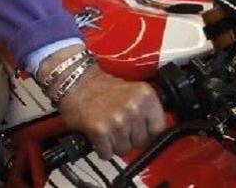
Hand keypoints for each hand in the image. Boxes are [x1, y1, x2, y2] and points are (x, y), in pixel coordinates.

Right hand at [45, 51, 165, 159]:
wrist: (76, 82)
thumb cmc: (102, 88)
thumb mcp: (133, 91)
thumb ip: (146, 110)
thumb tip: (154, 133)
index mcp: (146, 96)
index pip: (159, 128)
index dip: (149, 134)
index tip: (143, 134)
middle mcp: (134, 108)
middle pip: (141, 142)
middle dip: (130, 139)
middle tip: (119, 129)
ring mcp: (118, 120)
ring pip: (124, 150)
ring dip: (115, 145)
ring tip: (108, 131)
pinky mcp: (101, 131)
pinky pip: (107, 153)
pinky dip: (102, 150)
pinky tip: (99, 138)